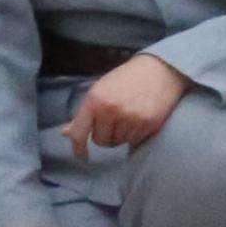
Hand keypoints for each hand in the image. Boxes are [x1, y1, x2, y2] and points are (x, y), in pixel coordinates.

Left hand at [62, 53, 191, 154]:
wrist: (159, 70)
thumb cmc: (126, 79)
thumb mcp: (100, 90)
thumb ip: (84, 113)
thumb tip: (66, 133)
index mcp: (95, 99)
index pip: (80, 132)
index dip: (78, 147)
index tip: (81, 155)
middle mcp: (111, 110)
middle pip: (101, 141)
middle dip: (105, 134)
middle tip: (114, 120)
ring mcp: (131, 119)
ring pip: (119, 142)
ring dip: (121, 134)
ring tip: (128, 115)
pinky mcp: (148, 125)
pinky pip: (135, 140)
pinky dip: (135, 133)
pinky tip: (139, 117)